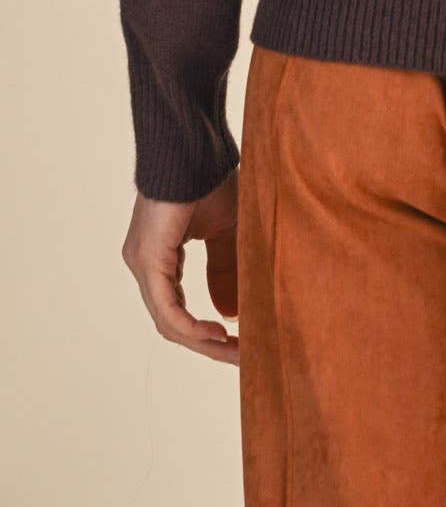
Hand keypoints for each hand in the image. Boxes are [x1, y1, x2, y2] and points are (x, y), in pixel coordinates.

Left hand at [122, 170, 240, 363]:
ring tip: (235, 351)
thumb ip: (226, 270)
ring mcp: (142, 264)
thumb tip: (232, 315)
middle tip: (242, 358)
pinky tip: (216, 334)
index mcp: (161, 256)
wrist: (195, 149)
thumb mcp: (227, 231)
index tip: (241, 344)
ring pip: (169, 321)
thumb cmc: (211, 178)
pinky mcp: (147, 260)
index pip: (179, 308)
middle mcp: (145, 265)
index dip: (208, 330)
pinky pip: (166, 308)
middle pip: (173, 322)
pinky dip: (190, 326)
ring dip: (203, 341)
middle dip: (209, 344)